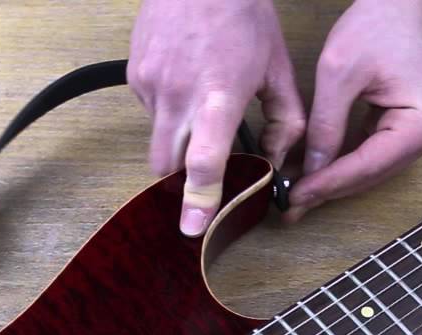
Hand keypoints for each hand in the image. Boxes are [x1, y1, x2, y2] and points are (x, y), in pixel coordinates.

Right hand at [129, 0, 304, 235]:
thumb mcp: (279, 68)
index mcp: (219, 96)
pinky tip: (186, 83)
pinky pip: (149, 111)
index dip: (199, 198)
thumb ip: (287, 121)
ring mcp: (150, 85)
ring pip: (157, 140)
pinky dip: (168, 111)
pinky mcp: (134, 75)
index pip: (203, 160)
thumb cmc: (244, 16)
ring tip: (201, 107)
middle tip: (202, 179)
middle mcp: (178, 95)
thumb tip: (280, 161)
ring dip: (177, 140)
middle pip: (167, 166)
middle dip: (181, 181)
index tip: (193, 228)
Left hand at [285, 0, 421, 221]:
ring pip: (372, 170)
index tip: (293, 197)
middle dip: (329, 188)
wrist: (399, 3)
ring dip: (335, 181)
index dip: (327, 183)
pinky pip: (374, 156)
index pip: (368, 164)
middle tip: (289, 206)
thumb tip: (308, 171)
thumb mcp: (339, 75)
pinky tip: (316, 175)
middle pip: (372, 173)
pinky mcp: (412, 131)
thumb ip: (324, 126)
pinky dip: (345, 165)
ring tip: (297, 195)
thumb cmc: (376, 25)